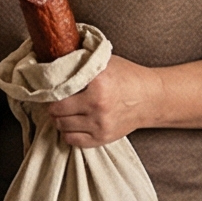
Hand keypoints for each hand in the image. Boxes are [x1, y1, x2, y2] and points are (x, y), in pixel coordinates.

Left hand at [45, 55, 160, 148]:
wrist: (151, 98)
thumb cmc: (127, 77)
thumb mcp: (105, 62)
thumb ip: (82, 63)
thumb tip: (55, 60)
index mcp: (98, 83)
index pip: (59, 90)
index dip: (51, 88)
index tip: (50, 87)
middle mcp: (98, 105)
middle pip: (56, 110)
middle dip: (53, 105)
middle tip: (56, 99)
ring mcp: (100, 124)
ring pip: (61, 126)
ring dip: (60, 119)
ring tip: (66, 111)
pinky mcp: (102, 138)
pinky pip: (72, 140)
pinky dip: (69, 132)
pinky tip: (74, 123)